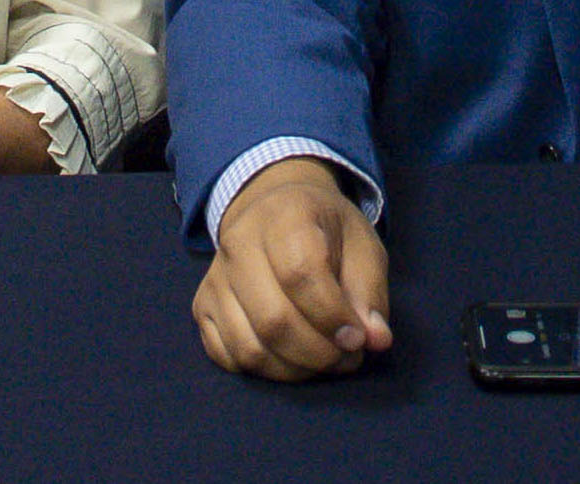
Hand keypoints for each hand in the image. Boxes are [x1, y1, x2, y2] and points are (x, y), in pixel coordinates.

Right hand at [194, 155, 391, 379]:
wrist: (275, 209)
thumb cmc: (326, 230)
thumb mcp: (362, 246)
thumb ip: (371, 293)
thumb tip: (376, 341)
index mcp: (285, 215)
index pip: (301, 274)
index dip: (332, 316)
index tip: (358, 338)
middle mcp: (239, 242)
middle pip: (273, 319)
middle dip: (318, 352)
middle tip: (346, 357)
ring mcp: (215, 277)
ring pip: (248, 347)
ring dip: (294, 369)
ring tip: (323, 361)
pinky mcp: (202, 305)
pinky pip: (225, 356)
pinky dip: (263, 371)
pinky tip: (291, 359)